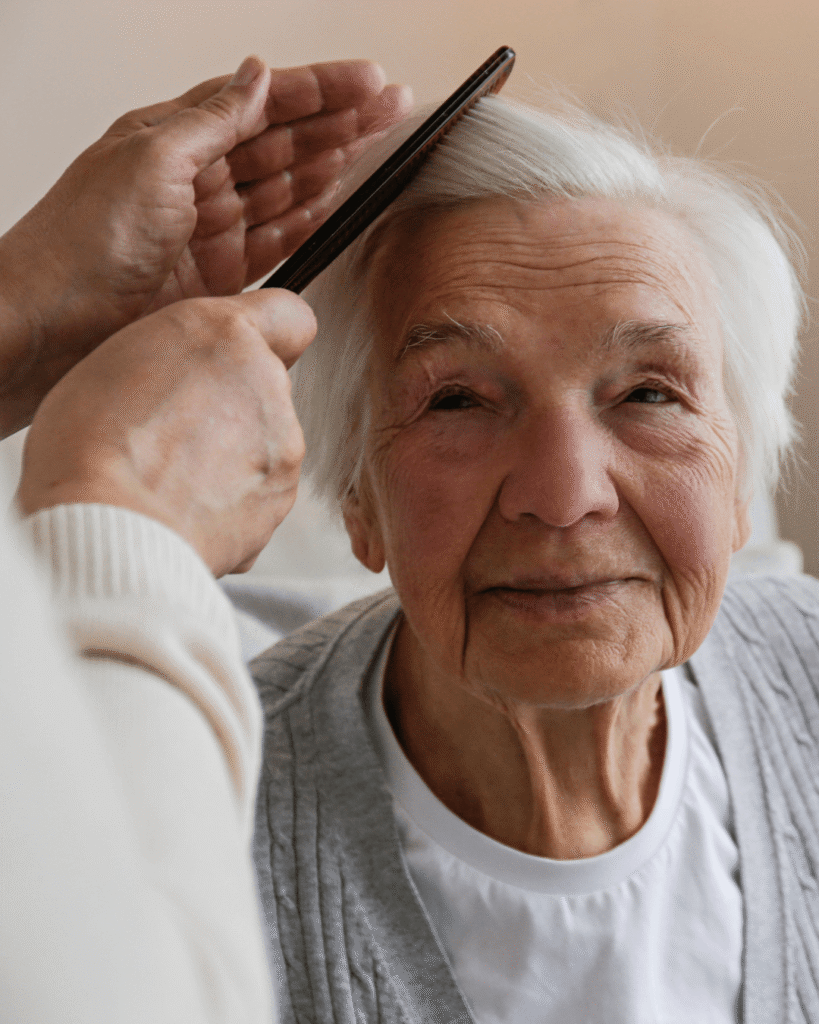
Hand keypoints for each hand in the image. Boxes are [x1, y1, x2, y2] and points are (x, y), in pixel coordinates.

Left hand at [0, 56, 410, 436]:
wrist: (55, 324)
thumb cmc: (82, 241)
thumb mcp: (151, 157)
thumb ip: (213, 119)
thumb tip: (256, 74)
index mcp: (174, 136)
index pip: (262, 102)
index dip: (319, 90)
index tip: (370, 83)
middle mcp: (194, 179)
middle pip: (282, 142)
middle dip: (340, 122)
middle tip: (392, 108)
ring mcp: (209, 230)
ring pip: (286, 188)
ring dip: (333, 165)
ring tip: (377, 144)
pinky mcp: (219, 278)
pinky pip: (276, 241)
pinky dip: (308, 221)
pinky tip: (335, 202)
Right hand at [17, 290, 315, 576]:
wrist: (111, 526)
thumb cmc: (92, 446)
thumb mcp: (117, 360)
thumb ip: (177, 357)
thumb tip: (190, 376)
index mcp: (224, 334)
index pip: (287, 314)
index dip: (266, 337)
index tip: (242, 357)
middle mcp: (266, 382)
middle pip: (268, 385)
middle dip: (235, 405)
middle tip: (178, 432)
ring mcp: (283, 442)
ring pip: (267, 440)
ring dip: (234, 455)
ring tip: (174, 478)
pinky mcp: (282, 496)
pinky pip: (261, 491)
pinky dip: (234, 500)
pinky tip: (186, 508)